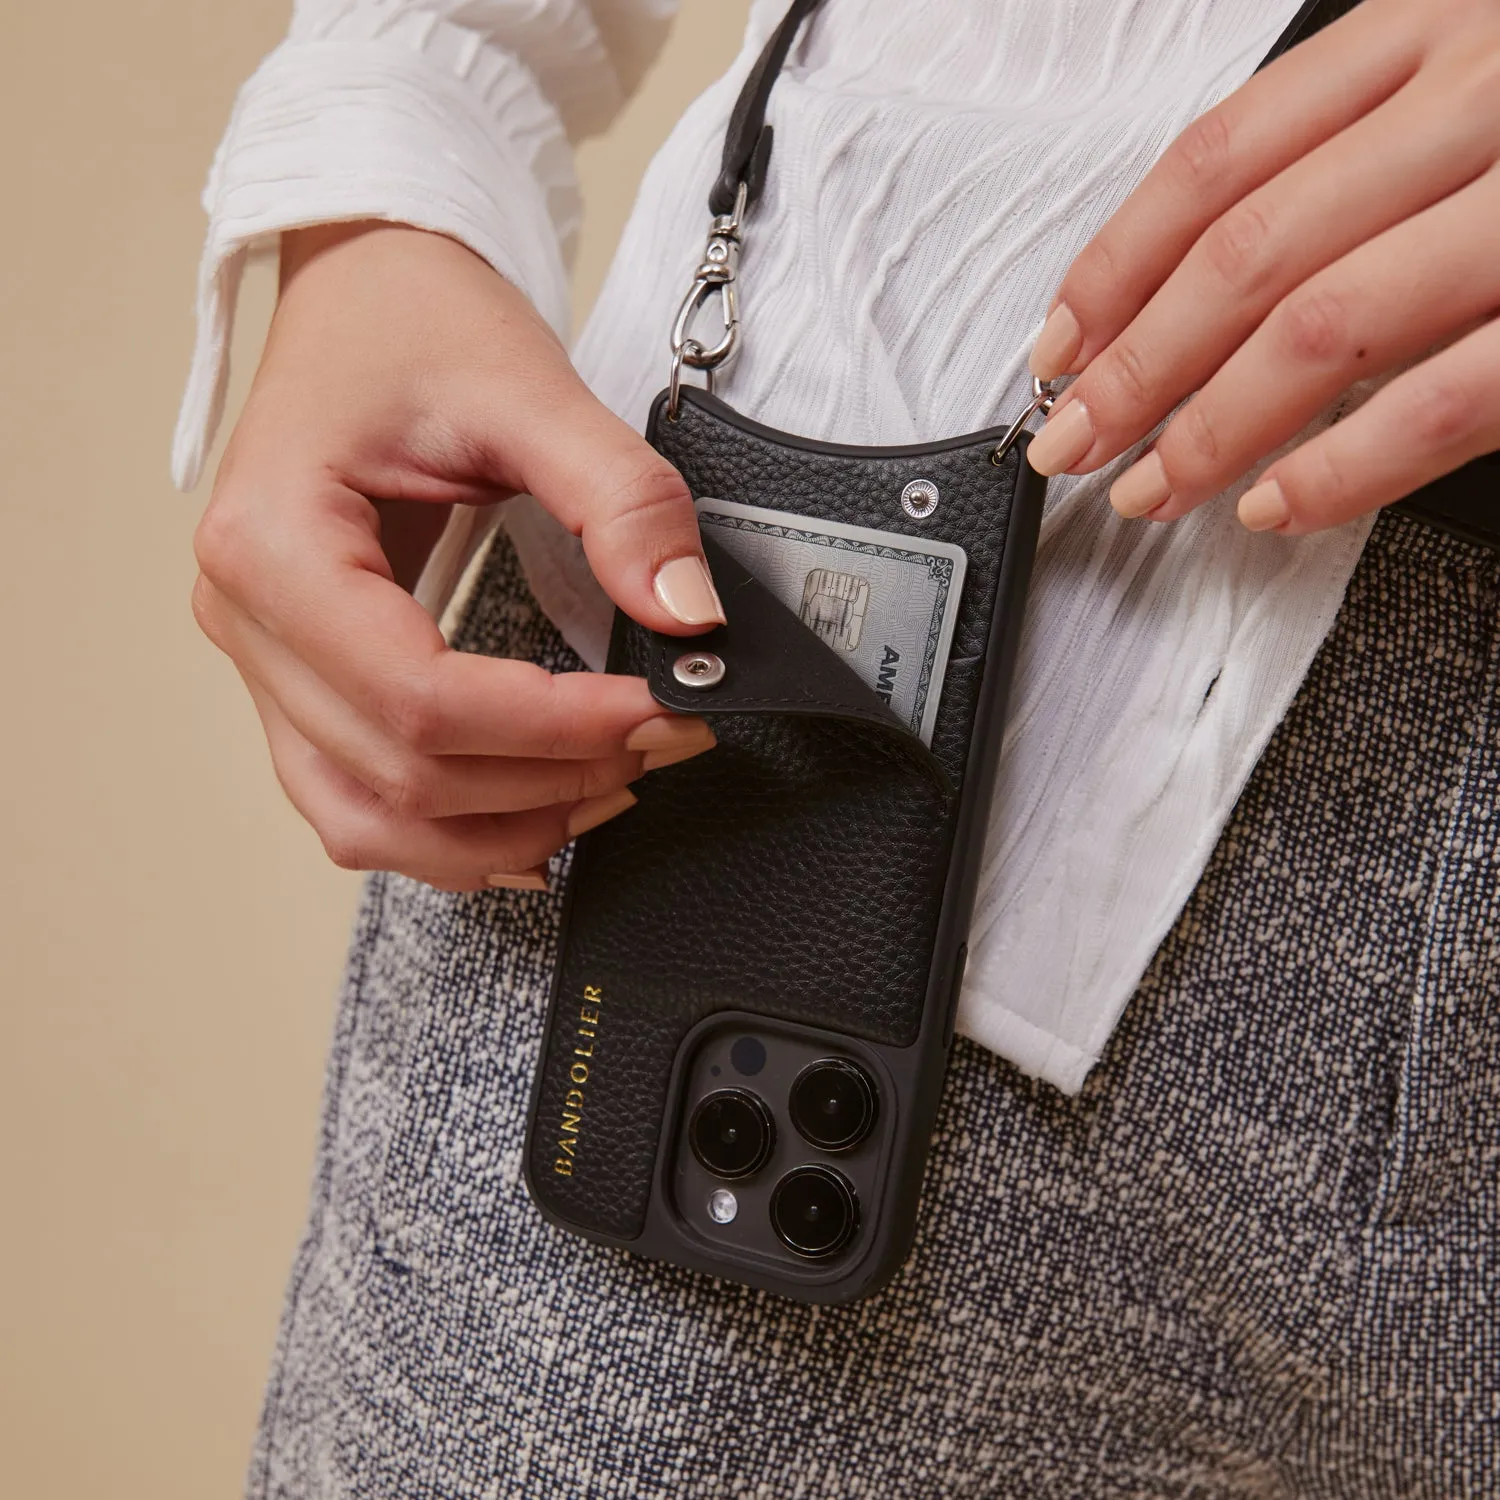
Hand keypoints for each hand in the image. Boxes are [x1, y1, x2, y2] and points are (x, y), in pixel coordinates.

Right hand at [192, 223, 720, 891]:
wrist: (363, 294)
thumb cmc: (415, 324)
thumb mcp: (529, 388)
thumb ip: (620, 500)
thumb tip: (689, 616)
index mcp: (275, 543)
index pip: (418, 696)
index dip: (552, 728)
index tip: (656, 710)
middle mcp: (246, 617)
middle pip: (400, 771)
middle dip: (550, 778)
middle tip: (663, 736)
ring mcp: (262, 660)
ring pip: (367, 817)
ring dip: (499, 828)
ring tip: (610, 789)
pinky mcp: (298, 679)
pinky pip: (355, 800)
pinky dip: (444, 834)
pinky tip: (529, 825)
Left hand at [1025, 0, 1499, 534]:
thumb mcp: (1481, 72)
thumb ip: (1362, 153)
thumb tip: (1197, 289)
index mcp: (1433, 26)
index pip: (1216, 161)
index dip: (1115, 269)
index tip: (1059, 350)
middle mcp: (1486, 87)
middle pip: (1246, 253)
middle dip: (1137, 369)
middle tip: (1077, 444)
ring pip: (1328, 324)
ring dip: (1216, 429)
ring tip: (1156, 490)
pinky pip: (1454, 393)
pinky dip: (1350, 466)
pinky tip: (1280, 507)